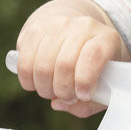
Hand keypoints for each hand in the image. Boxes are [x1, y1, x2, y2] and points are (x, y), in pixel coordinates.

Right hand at [14, 0, 130, 116]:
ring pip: (42, 67)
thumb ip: (89, 103)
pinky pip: (24, 63)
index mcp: (106, 39)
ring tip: (53, 91)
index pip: (93, 56)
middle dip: (63, 91)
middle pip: (64, 65)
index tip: (83, 95)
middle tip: (67, 97)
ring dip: (45, 89)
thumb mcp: (106, 84)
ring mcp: (57, 25)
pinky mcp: (34, 29)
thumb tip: (58, 104)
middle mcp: (82, 27)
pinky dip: (28, 80)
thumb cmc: (96, 66)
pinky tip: (37, 83)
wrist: (78, 30)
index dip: (85, 80)